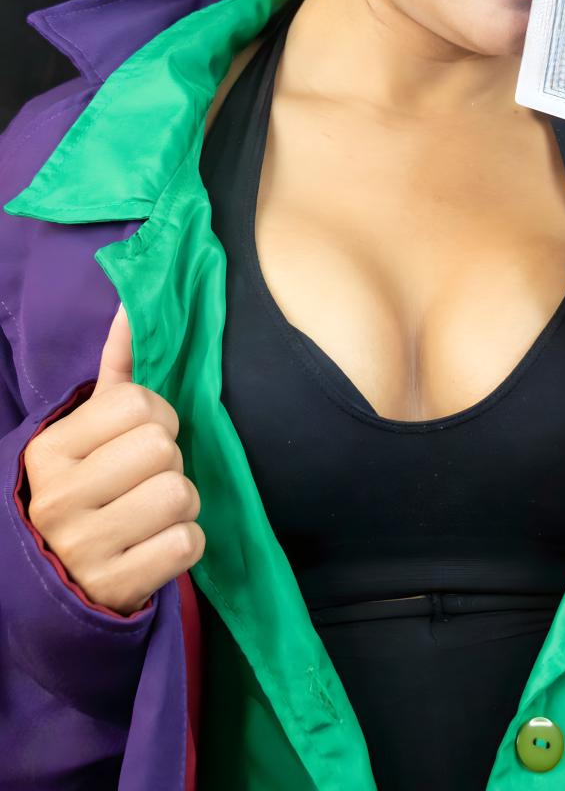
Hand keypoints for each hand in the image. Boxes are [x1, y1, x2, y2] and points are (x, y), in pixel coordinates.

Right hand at [24, 304, 204, 614]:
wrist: (63, 584)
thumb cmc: (90, 488)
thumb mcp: (91, 429)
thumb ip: (117, 366)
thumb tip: (133, 302)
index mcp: (49, 450)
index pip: (137, 402)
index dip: (157, 416)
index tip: (142, 437)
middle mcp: (58, 498)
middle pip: (163, 448)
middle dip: (169, 460)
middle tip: (147, 479)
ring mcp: (84, 548)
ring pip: (180, 493)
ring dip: (182, 503)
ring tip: (153, 512)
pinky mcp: (116, 589)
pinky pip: (188, 543)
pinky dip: (185, 542)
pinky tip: (156, 546)